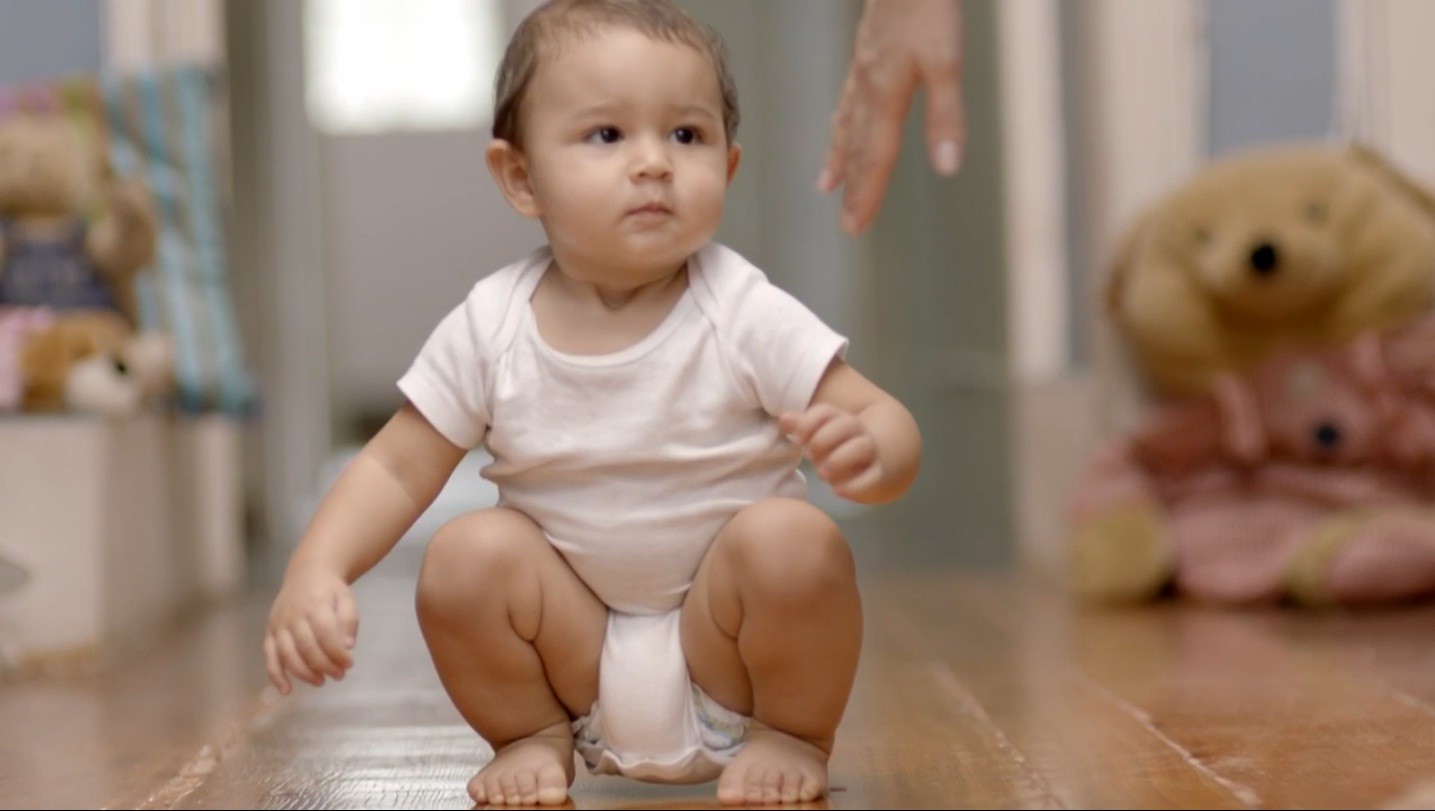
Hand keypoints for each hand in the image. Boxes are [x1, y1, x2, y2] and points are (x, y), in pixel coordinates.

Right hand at [264, 565, 357, 694]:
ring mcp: (279, 624)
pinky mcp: (270, 632)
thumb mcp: (346, 599)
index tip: (349, 664)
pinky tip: (286, 690)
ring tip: (321, 682)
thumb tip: (347, 647)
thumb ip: (349, 621)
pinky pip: (270, 656)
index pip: (326, 634)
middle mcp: (293, 616)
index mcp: (315, 605)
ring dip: (304, 673)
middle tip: (339, 676)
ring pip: (287, 655)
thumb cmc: (330, 589)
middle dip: (324, 666)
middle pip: (307, 647)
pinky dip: (276, 675)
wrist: (307, 572)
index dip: (337, 653)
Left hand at [781, 403, 883, 499]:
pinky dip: (854, 486)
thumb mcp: (819, 436)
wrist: (875, 463)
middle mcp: (858, 432)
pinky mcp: (879, 474)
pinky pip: (873, 477)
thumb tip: (785, 418)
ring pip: (861, 447)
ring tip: (822, 473)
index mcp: (840, 419)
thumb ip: (802, 427)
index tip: (797, 438)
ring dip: (838, 459)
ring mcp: (871, 452)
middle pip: (846, 424)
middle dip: (823, 439)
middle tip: (809, 455)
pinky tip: (837, 491)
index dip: (809, 423)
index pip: (826, 412)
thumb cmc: (838, 448)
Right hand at [819, 0, 964, 234]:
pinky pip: (847, 102)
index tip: (855, 227)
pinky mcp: (866, 55)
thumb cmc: (926, 9)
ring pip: (846, 127)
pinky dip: (840, 125)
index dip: (865, 196)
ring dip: (840, 160)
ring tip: (828, 185)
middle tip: (846, 225)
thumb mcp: (947, 63)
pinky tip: (840, 126)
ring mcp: (862, 72)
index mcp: (884, 96)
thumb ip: (946, 116)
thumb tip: (947, 167)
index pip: (873, 158)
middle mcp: (867, 90)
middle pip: (856, 150)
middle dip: (852, 189)